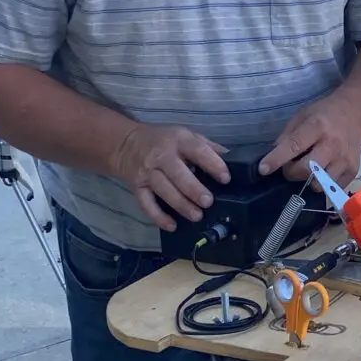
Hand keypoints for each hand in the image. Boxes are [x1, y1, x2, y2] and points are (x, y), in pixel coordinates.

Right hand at [110, 123, 230, 231]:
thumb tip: (233, 160)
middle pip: (178, 174)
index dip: (212, 164)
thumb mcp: (186, 135)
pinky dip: (158, 216)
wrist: (126, 143)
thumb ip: (208, 147)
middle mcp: (161, 155)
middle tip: (208, 202)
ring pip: (164, 190)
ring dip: (181, 204)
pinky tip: (172, 225)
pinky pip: (146, 203)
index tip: (225, 178)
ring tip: (196, 215)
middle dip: (194, 189)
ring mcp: (147, 172)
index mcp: (179, 140)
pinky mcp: (137, 186)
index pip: (197, 150)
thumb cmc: (163, 140)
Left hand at [259, 92, 360, 185]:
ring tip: (310, 170)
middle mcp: (332, 144)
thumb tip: (273, 156)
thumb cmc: (324, 115)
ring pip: (320, 184)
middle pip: (307, 169)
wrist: (355, 114)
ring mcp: (345, 159)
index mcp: (317, 127)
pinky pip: (332, 188)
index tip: (263, 169)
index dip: (277, 159)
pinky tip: (323, 172)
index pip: (294, 146)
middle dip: (292, 173)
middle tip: (291, 167)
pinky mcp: (353, 170)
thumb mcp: (302, 116)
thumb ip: (287, 136)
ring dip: (309, 181)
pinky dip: (323, 184)